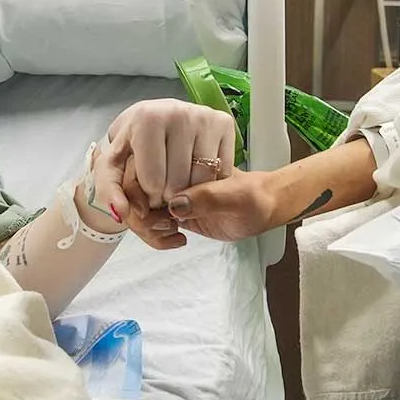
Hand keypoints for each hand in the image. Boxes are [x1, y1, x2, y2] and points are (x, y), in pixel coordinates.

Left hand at [85, 98, 237, 224]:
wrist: (150, 118)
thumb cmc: (131, 145)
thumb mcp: (111, 167)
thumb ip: (110, 193)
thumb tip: (120, 213)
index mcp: (148, 119)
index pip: (153, 181)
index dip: (149, 196)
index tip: (147, 188)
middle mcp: (179, 112)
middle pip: (179, 182)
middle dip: (169, 196)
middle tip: (164, 188)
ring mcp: (205, 116)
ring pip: (203, 178)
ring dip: (191, 192)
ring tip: (178, 182)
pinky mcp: (224, 122)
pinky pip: (221, 170)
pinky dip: (209, 181)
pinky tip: (195, 173)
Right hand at [122, 167, 276, 248]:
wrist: (264, 209)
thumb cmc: (255, 197)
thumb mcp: (237, 198)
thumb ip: (209, 198)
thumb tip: (174, 204)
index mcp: (184, 158)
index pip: (144, 170)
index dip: (139, 193)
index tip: (150, 213)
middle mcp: (172, 173)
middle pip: (134, 191)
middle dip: (140, 216)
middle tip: (166, 228)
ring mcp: (171, 194)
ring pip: (140, 210)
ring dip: (148, 228)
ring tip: (174, 235)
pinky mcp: (174, 213)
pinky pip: (152, 224)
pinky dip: (156, 237)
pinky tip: (178, 240)